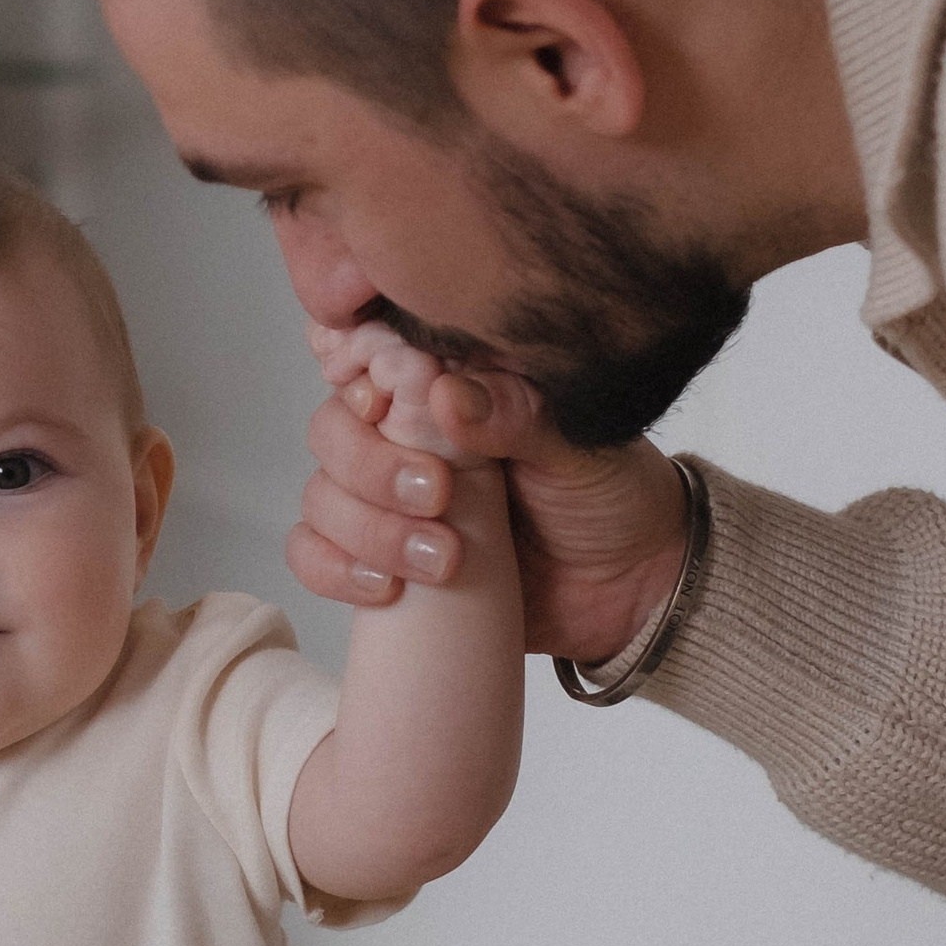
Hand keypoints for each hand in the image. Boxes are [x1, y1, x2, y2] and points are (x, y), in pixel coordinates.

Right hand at [291, 332, 688, 664]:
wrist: (629, 591)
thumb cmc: (610, 498)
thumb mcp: (580, 447)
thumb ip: (519, 415)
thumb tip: (445, 397)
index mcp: (448, 388)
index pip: (366, 355)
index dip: (352, 369)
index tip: (379, 400)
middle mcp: (406, 437)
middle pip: (332, 430)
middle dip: (370, 468)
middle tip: (436, 495)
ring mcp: (388, 502)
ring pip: (321, 497)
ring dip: (367, 529)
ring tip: (442, 559)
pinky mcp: (381, 562)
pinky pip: (315, 557)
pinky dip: (335, 570)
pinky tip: (387, 589)